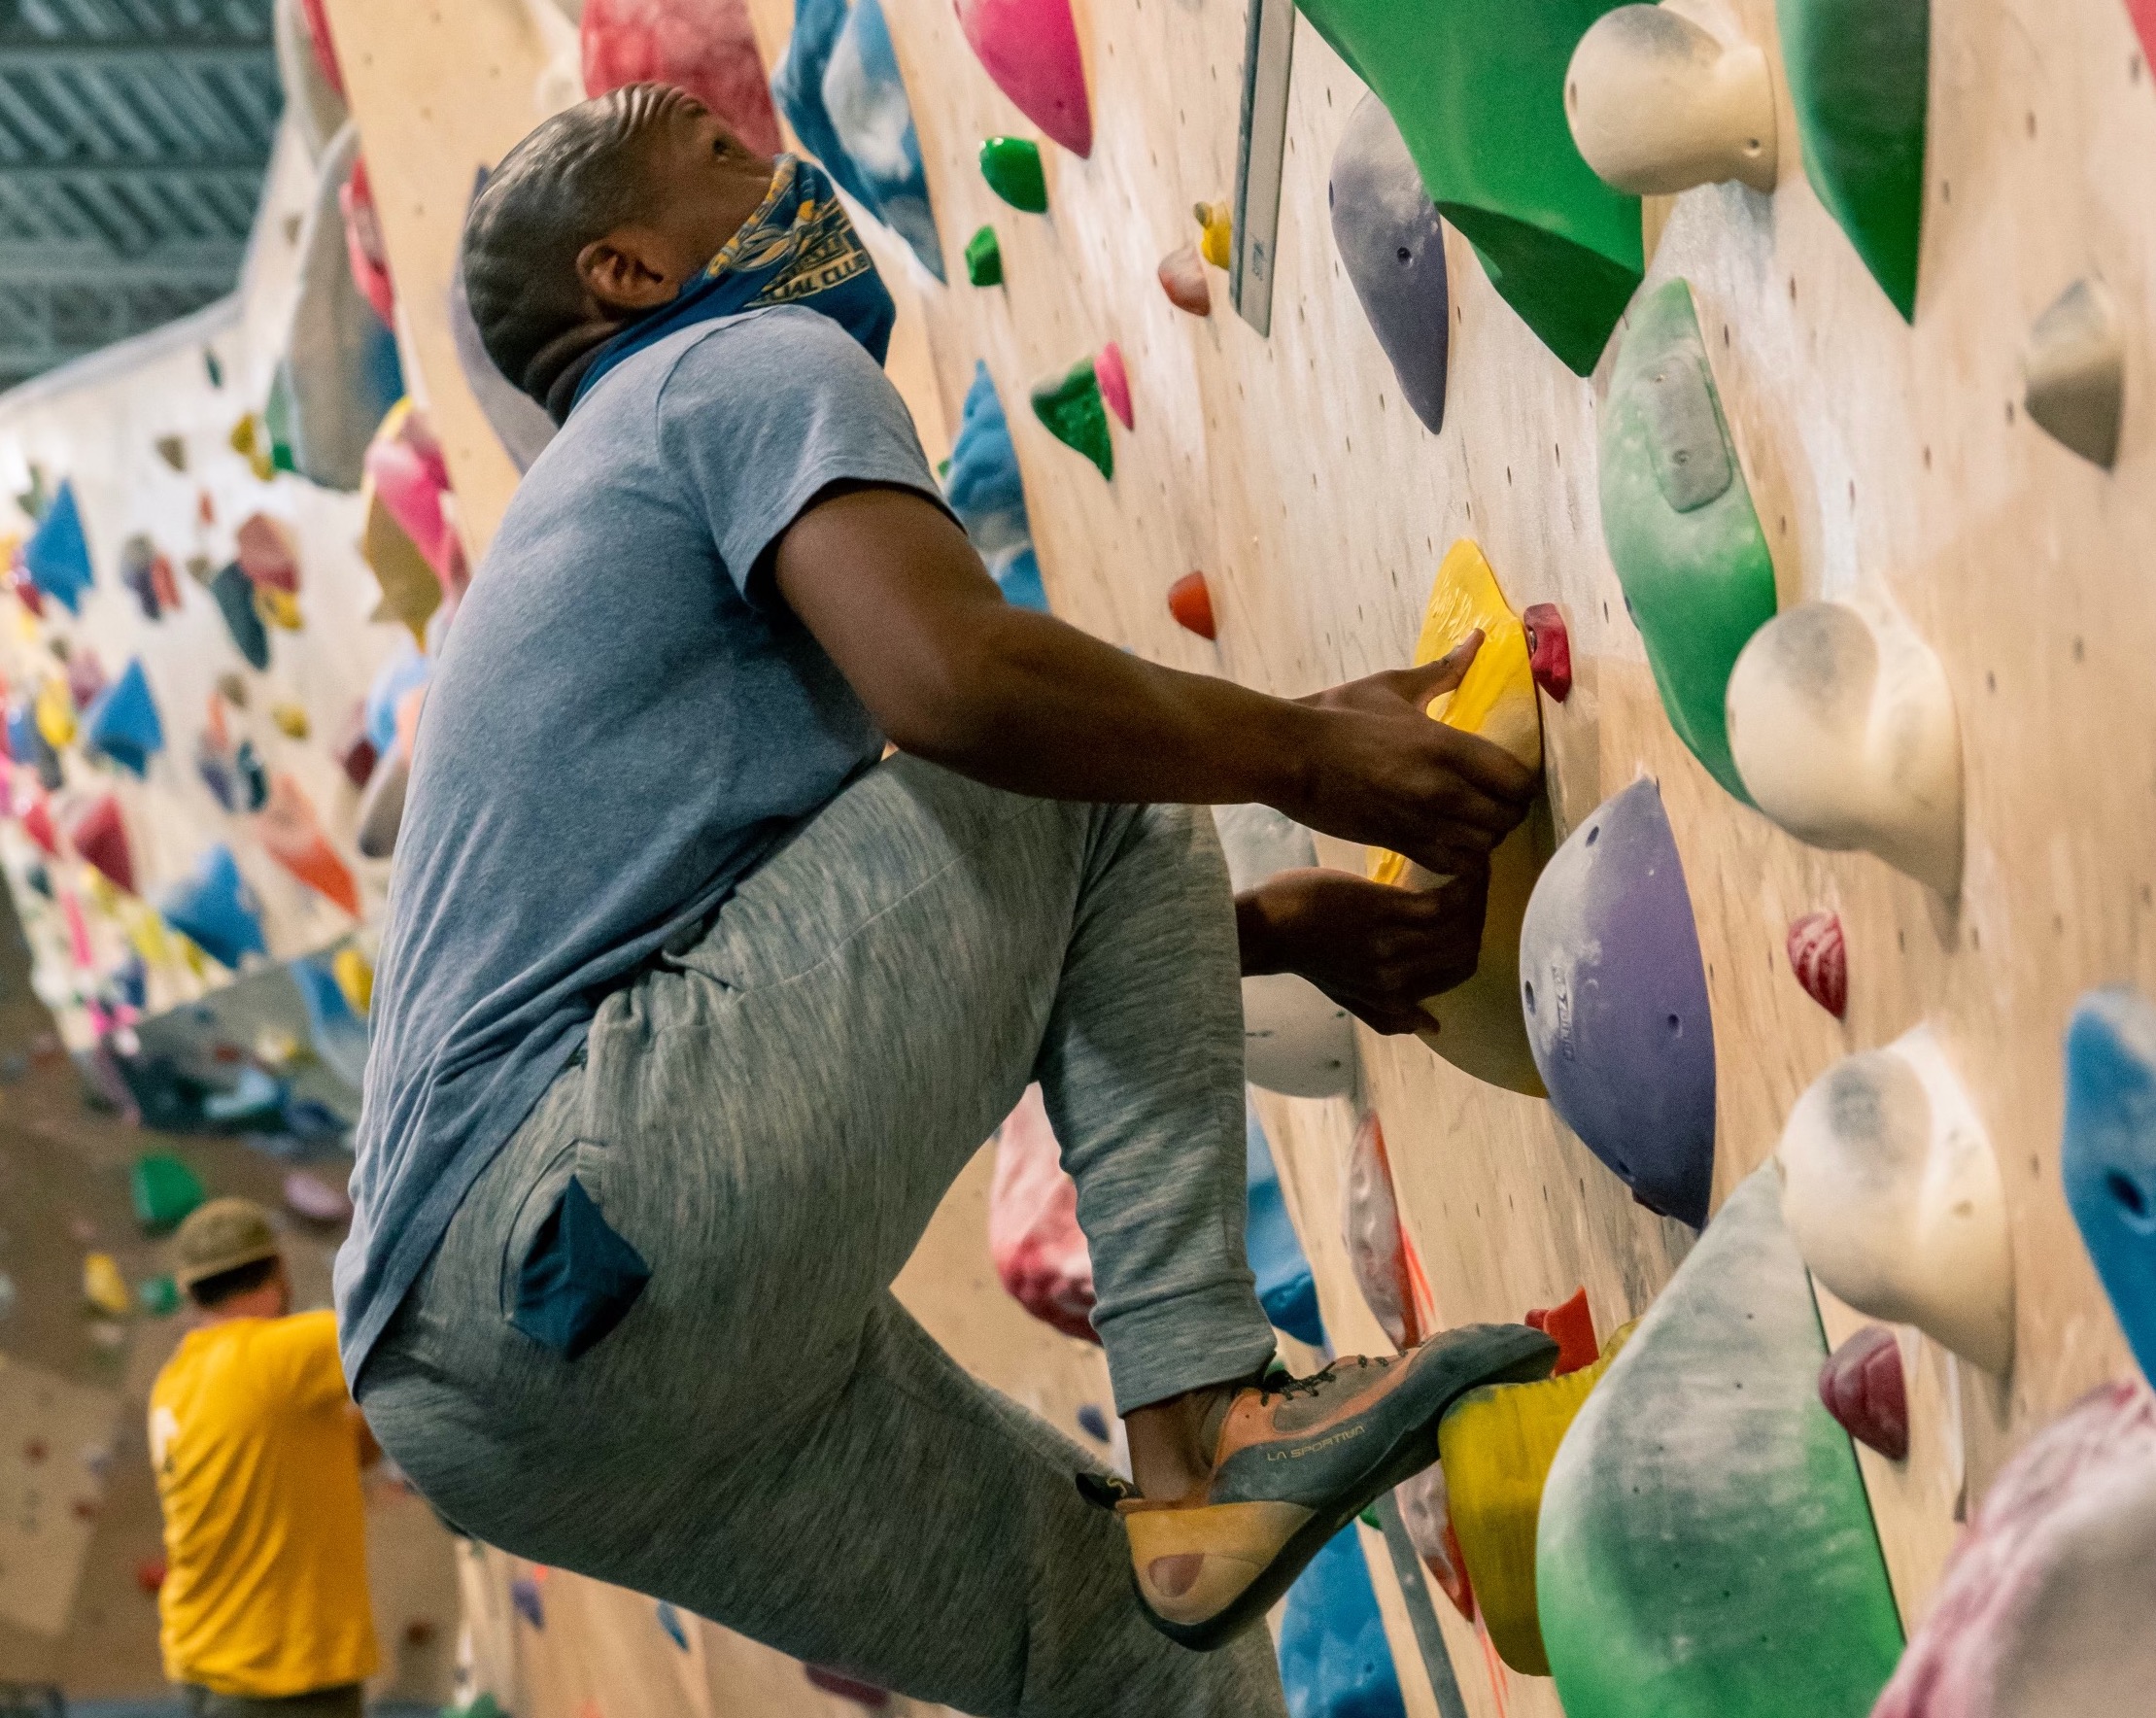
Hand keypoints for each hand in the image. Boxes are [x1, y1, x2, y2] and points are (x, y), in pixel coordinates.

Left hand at [1237, 865, 1491, 1035]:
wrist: (1265, 930)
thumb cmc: (1302, 953)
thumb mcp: (1347, 995)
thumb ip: (1388, 1013)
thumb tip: (1432, 1028)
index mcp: (1392, 995)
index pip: (1457, 974)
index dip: (1474, 945)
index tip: (1474, 915)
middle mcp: (1397, 976)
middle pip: (1465, 951)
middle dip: (1480, 916)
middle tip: (1476, 884)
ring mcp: (1391, 944)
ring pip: (1460, 927)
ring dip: (1476, 895)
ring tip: (1475, 868)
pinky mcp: (1383, 912)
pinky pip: (1441, 904)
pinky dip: (1463, 884)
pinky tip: (1466, 865)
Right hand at [1289, 633, 1539, 875]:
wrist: (1290, 756)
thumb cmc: (1338, 715)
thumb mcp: (1393, 686)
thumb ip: (1444, 669)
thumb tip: (1479, 639)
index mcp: (1445, 745)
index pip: (1517, 779)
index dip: (1522, 781)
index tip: (1511, 774)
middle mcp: (1440, 789)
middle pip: (1508, 816)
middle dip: (1508, 809)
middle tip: (1495, 798)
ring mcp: (1420, 821)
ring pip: (1485, 845)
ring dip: (1486, 835)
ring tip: (1475, 821)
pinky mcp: (1399, 844)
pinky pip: (1453, 865)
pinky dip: (1461, 858)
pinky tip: (1452, 841)